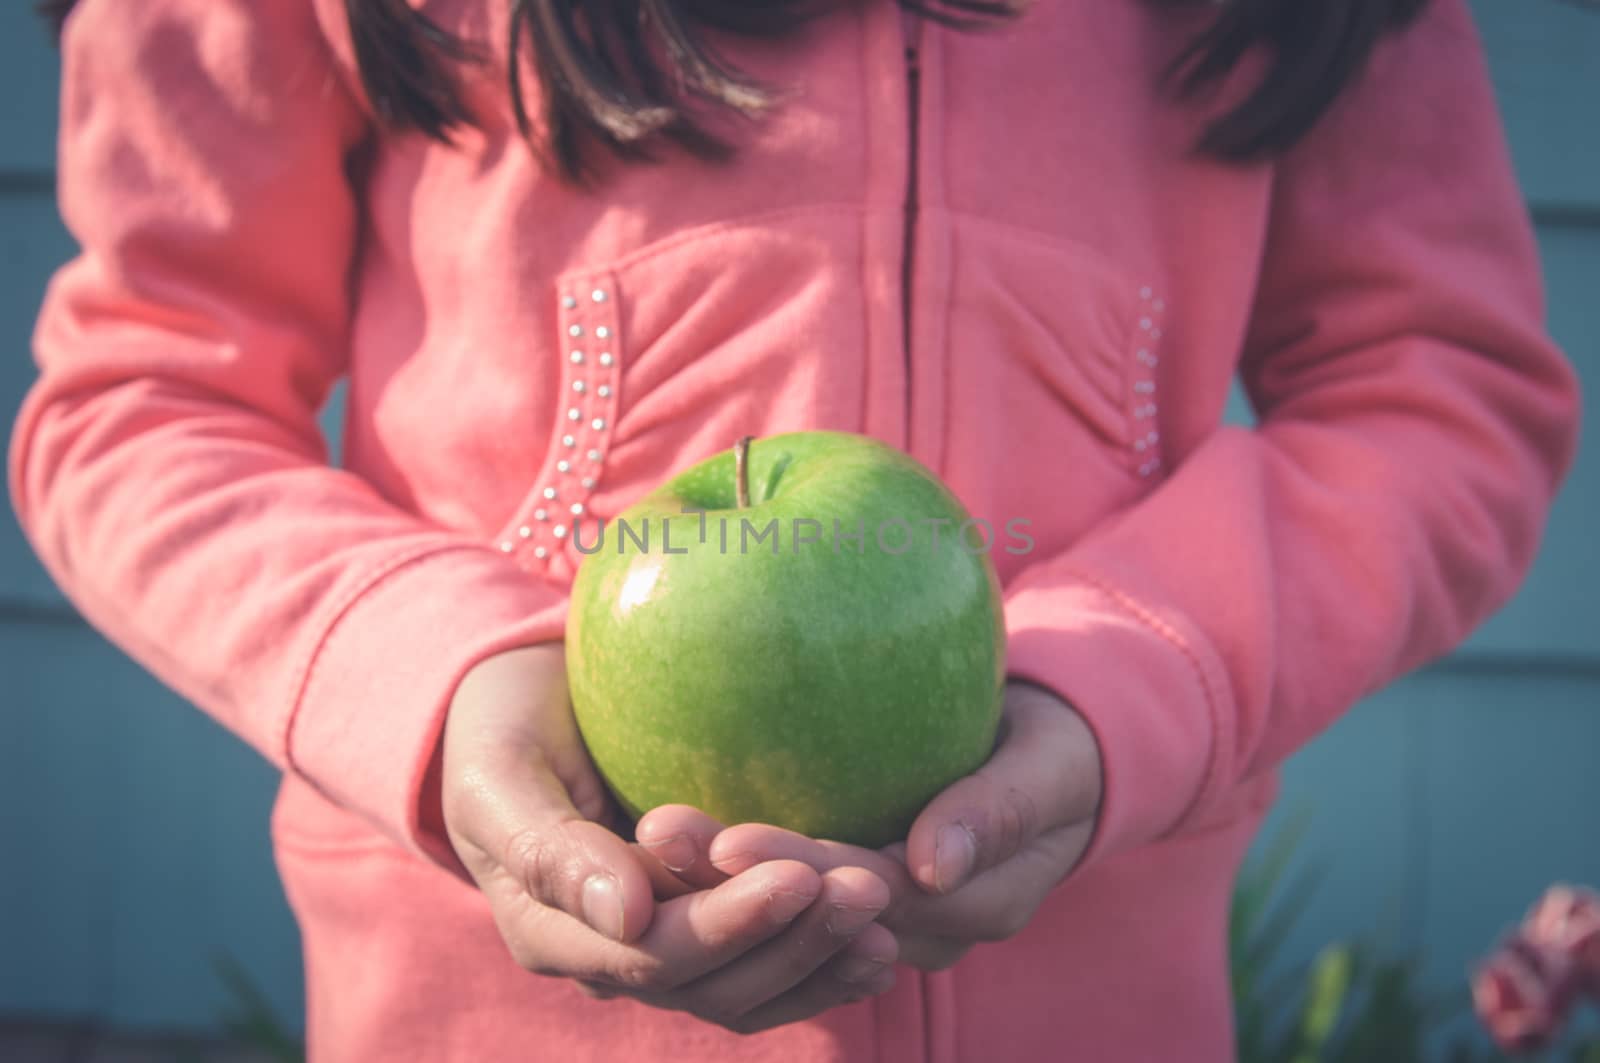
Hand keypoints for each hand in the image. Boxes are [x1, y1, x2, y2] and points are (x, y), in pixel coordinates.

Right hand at [440, 644, 899, 1033]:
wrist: (518, 717)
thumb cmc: (500, 732)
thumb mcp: (500, 778)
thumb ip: (548, 849)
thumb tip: (625, 916)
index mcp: (551, 931)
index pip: (652, 955)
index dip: (727, 925)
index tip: (796, 876)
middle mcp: (609, 958)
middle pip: (712, 983)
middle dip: (794, 941)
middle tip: (868, 887)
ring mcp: (657, 951)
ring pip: (747, 989)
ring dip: (820, 958)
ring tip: (886, 919)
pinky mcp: (699, 928)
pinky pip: (764, 971)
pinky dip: (822, 963)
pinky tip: (884, 945)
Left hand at [637, 680, 1101, 970]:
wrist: (1061, 759)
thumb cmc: (1059, 750)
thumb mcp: (1047, 769)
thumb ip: (996, 811)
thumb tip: (931, 866)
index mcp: (974, 907)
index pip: (869, 898)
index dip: (795, 876)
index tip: (725, 841)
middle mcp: (922, 929)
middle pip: (813, 914)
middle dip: (732, 882)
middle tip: (660, 831)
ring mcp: (888, 916)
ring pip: (794, 914)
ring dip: (718, 880)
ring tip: (649, 832)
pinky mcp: (858, 890)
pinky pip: (792, 894)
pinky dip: (734, 869)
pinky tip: (669, 836)